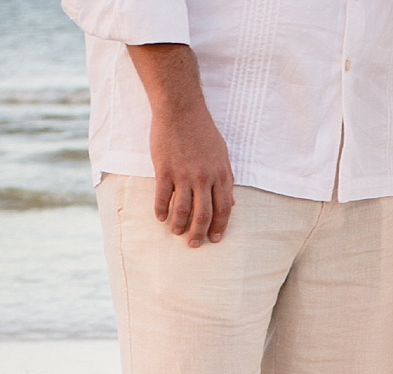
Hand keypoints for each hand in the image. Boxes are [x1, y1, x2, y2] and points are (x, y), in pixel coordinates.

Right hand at [151, 103, 234, 244]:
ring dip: (179, 225)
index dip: (220, 227)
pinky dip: (161, 209)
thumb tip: (231, 203)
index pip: (223, 209)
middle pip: (204, 214)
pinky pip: (163, 196)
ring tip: (176, 232)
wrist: (180, 110)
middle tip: (194, 244)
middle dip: (199, 233)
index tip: (215, 238)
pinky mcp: (164, 169)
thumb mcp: (223, 156)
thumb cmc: (203, 132)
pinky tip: (160, 218)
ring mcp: (183, 175)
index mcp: (221, 176)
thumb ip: (227, 180)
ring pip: (183, 209)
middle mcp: (204, 178)